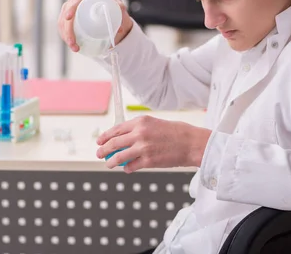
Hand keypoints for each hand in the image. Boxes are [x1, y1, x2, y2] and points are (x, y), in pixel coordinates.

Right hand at [57, 0, 132, 52]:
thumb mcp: (119, 8)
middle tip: (73, 42)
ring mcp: (71, 6)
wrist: (108, 9)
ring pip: (62, 20)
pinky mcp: (68, 14)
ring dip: (65, 34)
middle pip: (67, 12)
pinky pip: (62, 24)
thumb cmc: (113, 6)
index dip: (71, 8)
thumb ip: (122, 14)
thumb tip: (120, 29)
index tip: (68, 18)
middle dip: (67, 29)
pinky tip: (69, 43)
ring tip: (74, 47)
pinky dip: (64, 34)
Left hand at [96, 116, 211, 172]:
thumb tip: (123, 139)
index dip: (105, 136)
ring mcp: (143, 148)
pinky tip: (128, 168)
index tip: (100, 141)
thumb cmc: (176, 133)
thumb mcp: (154, 124)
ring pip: (119, 157)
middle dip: (103, 149)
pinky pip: (131, 166)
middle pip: (114, 143)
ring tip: (108, 164)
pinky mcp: (148, 161)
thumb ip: (138, 129)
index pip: (116, 129)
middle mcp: (139, 134)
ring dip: (111, 162)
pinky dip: (127, 168)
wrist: (191, 143)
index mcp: (141, 122)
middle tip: (99, 153)